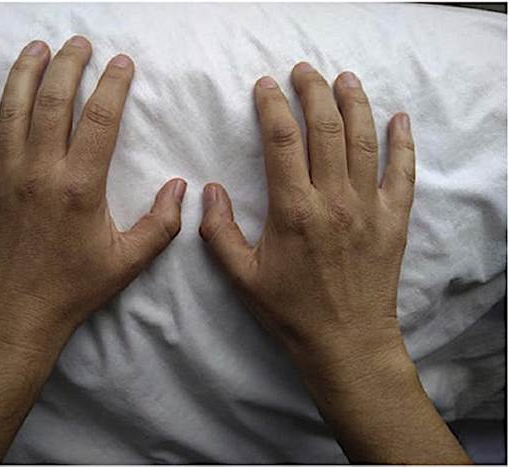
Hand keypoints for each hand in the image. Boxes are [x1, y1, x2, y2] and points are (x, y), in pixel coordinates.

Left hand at [0, 37, 186, 463]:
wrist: (15, 316)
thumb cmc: (73, 290)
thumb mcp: (129, 262)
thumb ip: (161, 224)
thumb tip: (181, 187)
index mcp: (80, 187)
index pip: (99, 120)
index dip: (111, 86)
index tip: (120, 63)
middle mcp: (40, 172)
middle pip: (52, 102)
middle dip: (67, 66)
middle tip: (78, 43)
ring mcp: (4, 177)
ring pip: (12, 111)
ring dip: (24, 73)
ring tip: (37, 48)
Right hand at [200, 63, 412, 379]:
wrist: (346, 343)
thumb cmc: (291, 312)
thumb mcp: (242, 277)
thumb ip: (219, 232)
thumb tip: (209, 190)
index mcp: (294, 211)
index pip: (282, 141)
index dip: (272, 107)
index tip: (265, 86)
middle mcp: (333, 200)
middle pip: (325, 128)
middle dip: (313, 91)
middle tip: (303, 70)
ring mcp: (368, 207)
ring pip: (364, 140)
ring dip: (354, 103)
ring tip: (343, 79)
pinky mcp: (392, 220)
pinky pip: (402, 172)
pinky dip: (402, 142)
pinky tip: (398, 118)